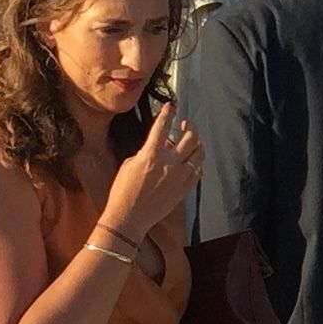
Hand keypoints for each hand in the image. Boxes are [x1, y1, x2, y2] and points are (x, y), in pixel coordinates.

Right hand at [103, 110, 204, 241]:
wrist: (129, 217)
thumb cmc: (123, 191)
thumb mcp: (129, 163)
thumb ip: (147, 151)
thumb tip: (161, 145)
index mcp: (151, 154)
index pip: (162, 126)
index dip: (168, 113)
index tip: (170, 106)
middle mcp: (169, 163)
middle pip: (190, 137)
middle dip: (189, 126)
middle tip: (185, 124)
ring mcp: (180, 176)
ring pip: (199, 153)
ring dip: (197, 143)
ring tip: (193, 140)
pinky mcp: (185, 188)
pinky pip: (198, 170)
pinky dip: (196, 162)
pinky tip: (192, 161)